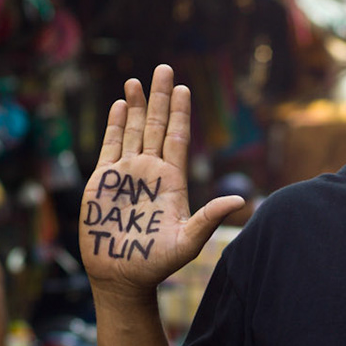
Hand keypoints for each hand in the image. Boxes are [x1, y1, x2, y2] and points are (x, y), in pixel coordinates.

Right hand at [80, 66, 244, 299]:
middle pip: (157, 126)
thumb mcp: (188, 242)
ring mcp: (127, 174)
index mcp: (172, 180)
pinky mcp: (103, 181)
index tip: (185, 88)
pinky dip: (116, 125)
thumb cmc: (157, 264)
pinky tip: (121, 106)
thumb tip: (241, 201)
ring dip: (137, 106)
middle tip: (165, 68)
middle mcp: (150, 171)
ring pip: (134, 131)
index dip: (182, 112)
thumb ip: (210, 218)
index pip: (178, 138)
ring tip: (137, 80)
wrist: (122, 277)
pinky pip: (111, 146)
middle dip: (160, 97)